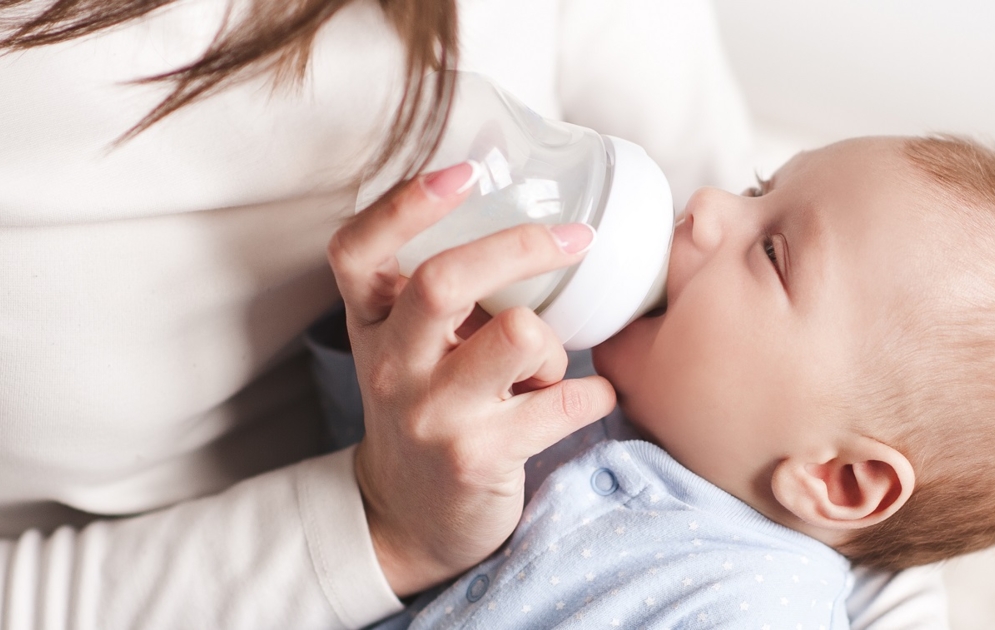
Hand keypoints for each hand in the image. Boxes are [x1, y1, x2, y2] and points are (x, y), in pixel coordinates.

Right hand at [326, 162, 616, 595]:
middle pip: (442, 281)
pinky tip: (589, 399)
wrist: (411, 515)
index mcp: (372, 323)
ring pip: (518, 336)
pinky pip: (563, 403)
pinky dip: (594, 394)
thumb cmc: (428, 406)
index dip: (404, 205)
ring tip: (549, 368)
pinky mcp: (477, 457)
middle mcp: (392, 365)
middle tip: (574, 238)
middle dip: (519, 247)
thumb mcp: (410, 346)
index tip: (465, 172)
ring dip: (555, 344)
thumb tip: (533, 219)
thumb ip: (442, 291)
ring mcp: (431, 414)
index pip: (357, 250)